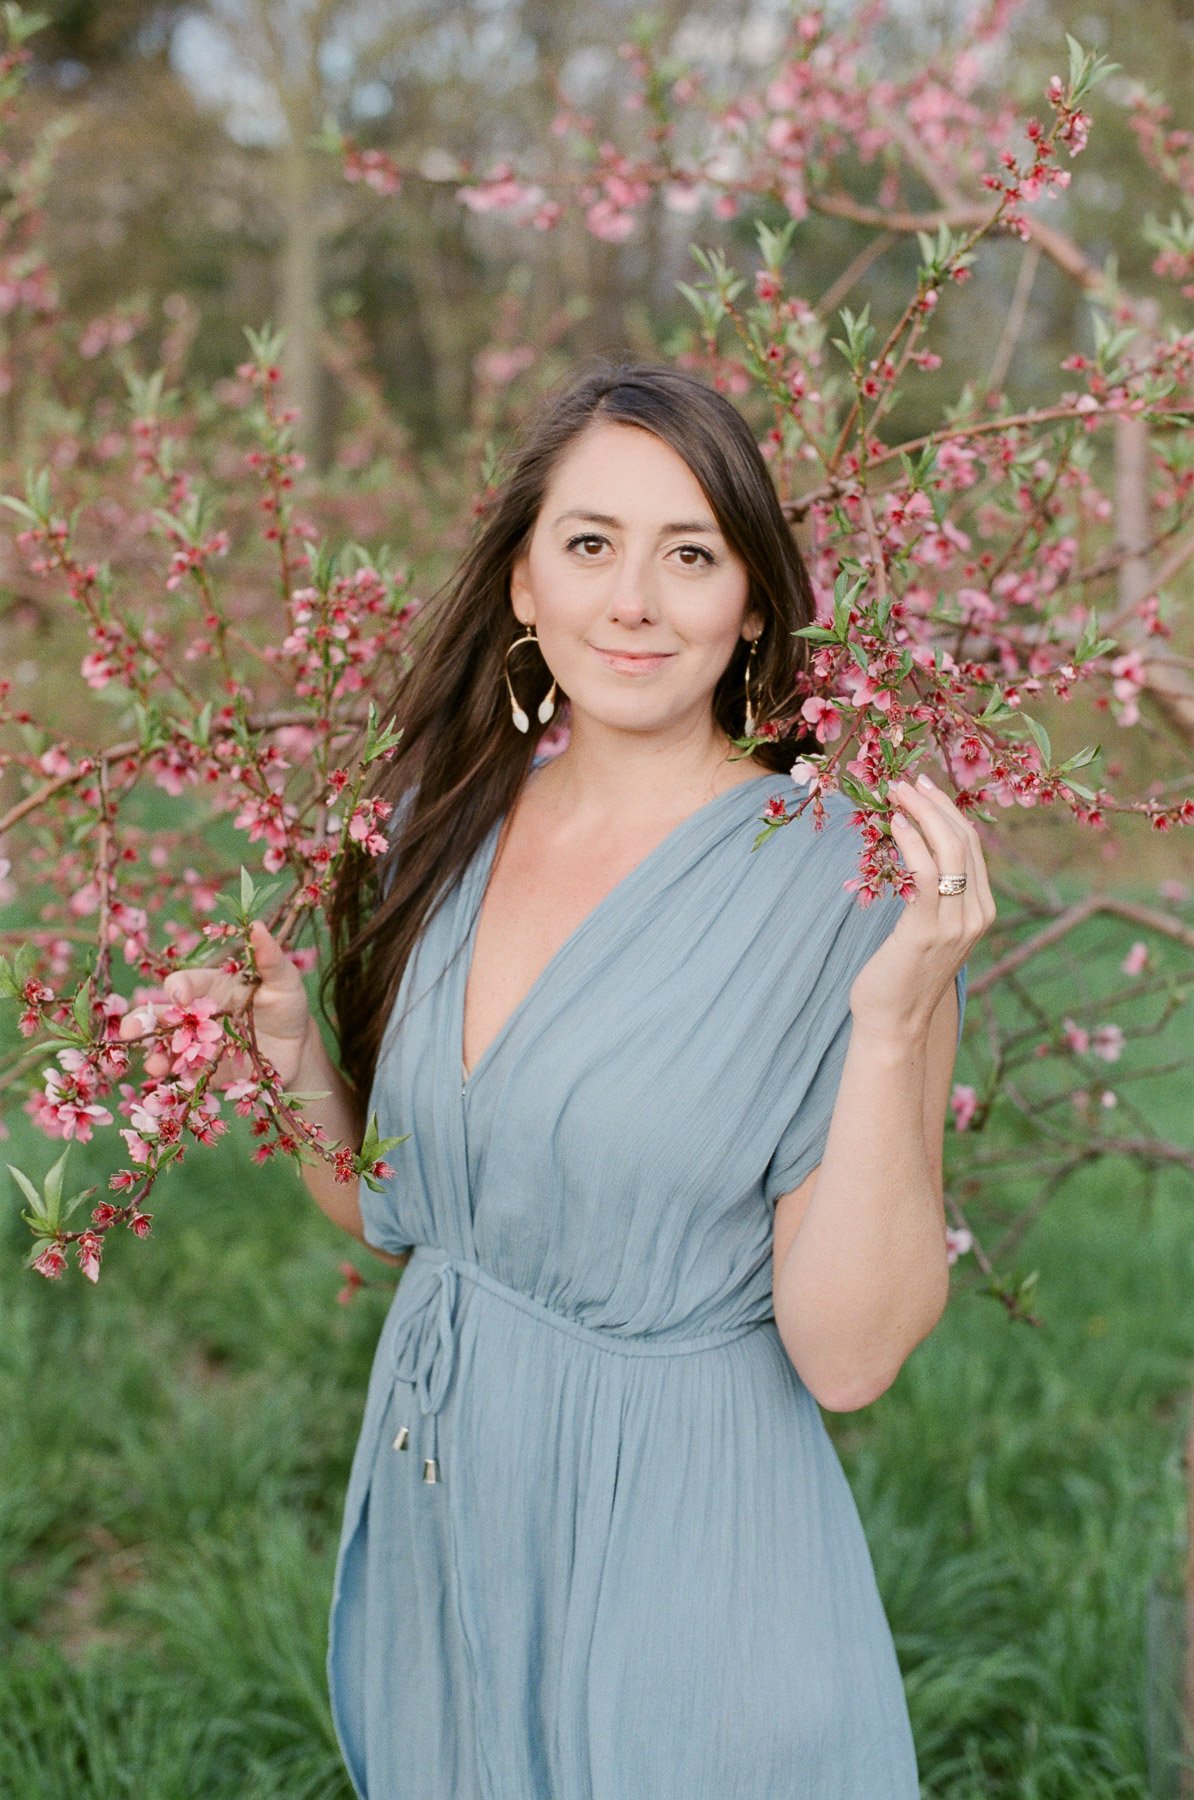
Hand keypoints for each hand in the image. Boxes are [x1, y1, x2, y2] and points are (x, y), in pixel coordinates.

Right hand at [117, 918, 316, 1090]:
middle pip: (161, 1017)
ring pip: (166, 1049)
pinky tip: (174, 1085)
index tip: (179, 997)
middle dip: (142, 1022)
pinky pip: (186, 1077)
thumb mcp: (283, 979)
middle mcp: (196, 1016)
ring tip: (153, 1066)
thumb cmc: (285, 1003)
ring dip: (155, 1056)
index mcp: (208, 987)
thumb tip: (257, 926)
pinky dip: (177, 1082)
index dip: (177, 989)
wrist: (298, 1046)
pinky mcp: (206, 1072)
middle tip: (130, 1030)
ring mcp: (198, 1046)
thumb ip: (268, 957)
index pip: (184, 984)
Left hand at [848, 767, 995, 1035]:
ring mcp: (956, 924)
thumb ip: (932, 897)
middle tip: (908, 779)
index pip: (972, 846)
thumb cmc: (901, 975)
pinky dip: (912, 841)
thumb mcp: (927, 929)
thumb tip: (914, 853)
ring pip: (949, 851)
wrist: (895, 1024)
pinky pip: (926, 873)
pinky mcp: (927, 931)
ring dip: (922, 813)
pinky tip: (894, 823)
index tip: (924, 786)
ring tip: (897, 791)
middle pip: (964, 841)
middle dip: (936, 804)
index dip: (949, 811)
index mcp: (981, 911)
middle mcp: (976, 915)